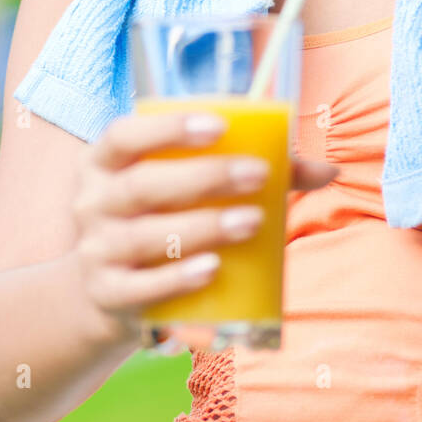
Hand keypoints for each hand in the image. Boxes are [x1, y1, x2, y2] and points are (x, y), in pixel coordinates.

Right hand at [72, 107, 336, 341]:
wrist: (105, 292)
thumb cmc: (162, 219)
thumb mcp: (186, 189)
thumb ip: (251, 171)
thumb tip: (328, 171)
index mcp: (107, 162)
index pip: (124, 135)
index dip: (168, 128)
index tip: (219, 126)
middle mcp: (93, 202)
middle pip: (143, 185)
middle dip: (204, 177)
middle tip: (257, 174)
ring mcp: (96, 251)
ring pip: (146, 236)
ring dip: (202, 227)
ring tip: (251, 222)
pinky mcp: (107, 295)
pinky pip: (140, 287)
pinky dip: (176, 278)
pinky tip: (212, 268)